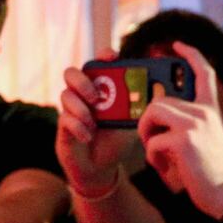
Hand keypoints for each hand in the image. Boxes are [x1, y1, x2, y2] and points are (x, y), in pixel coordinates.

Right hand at [57, 57, 137, 197]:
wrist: (101, 167)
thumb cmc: (116, 140)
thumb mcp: (131, 122)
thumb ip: (140, 107)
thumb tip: (159, 92)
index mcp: (99, 88)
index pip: (97, 63)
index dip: (102, 56)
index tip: (112, 57)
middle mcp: (81, 95)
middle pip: (71, 73)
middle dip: (83, 82)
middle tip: (96, 97)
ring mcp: (70, 110)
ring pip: (65, 95)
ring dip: (81, 109)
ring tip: (93, 123)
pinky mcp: (63, 126)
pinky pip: (64, 118)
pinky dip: (78, 127)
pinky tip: (88, 137)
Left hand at [137, 42, 222, 217]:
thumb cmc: (212, 172)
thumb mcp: (205, 139)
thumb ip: (188, 123)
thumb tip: (158, 113)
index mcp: (211, 110)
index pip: (203, 73)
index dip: (190, 55)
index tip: (178, 44)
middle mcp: (204, 112)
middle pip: (159, 102)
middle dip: (148, 123)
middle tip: (152, 143)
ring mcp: (194, 124)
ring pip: (152, 114)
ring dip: (146, 135)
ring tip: (157, 154)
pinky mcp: (184, 140)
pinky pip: (151, 141)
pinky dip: (152, 157)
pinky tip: (165, 169)